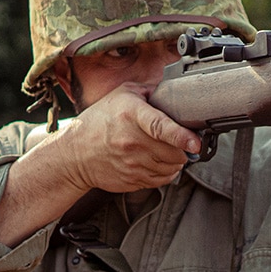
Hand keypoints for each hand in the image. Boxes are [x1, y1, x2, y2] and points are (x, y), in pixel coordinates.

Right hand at [51, 82, 201, 194]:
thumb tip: (176, 92)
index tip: (196, 143)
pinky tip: (156, 161)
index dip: (181, 136)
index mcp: (131, 115)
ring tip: (165, 149)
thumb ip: (150, 91)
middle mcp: (131, 141)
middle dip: (183, 147)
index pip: (160, 127)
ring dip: (176, 160)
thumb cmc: (100, 121)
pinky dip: (166, 172)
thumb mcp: (122, 95)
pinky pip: (162, 179)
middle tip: (180, 141)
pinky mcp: (133, 180)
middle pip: (174, 152)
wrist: (75, 154)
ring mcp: (132, 164)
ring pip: (172, 167)